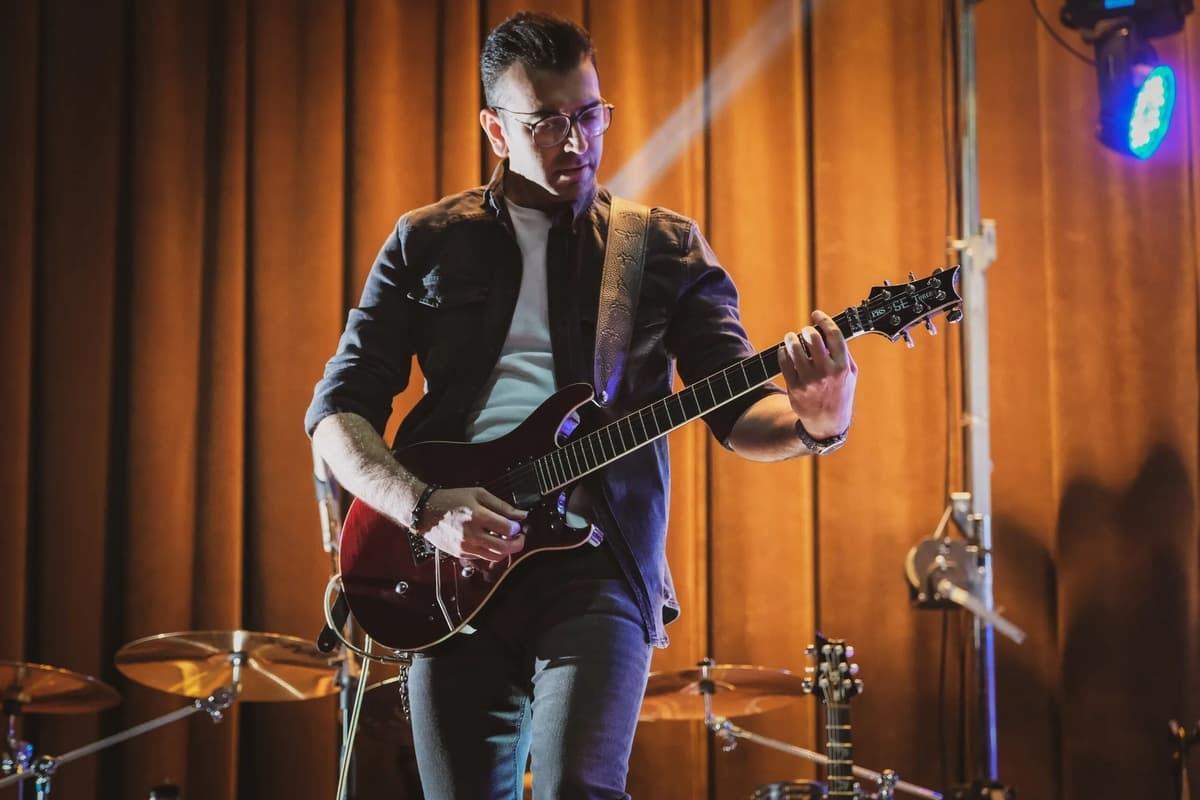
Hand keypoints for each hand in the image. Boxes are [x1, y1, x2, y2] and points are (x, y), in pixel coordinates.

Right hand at [416, 486, 527, 562]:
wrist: (426, 512)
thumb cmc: (451, 500)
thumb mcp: (478, 494)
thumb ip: (502, 506)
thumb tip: (521, 515)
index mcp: (477, 516)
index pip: (507, 529)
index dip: (517, 528)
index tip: (518, 524)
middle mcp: (471, 534)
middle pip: (504, 548)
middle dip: (518, 543)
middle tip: (519, 536)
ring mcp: (466, 547)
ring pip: (495, 556)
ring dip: (505, 549)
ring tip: (505, 538)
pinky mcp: (461, 554)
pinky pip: (483, 557)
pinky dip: (490, 551)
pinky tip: (489, 540)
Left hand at [778, 310, 857, 438]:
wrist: (827, 423)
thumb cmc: (840, 393)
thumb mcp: (850, 373)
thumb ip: (843, 352)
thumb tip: (829, 329)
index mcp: (842, 367)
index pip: (833, 335)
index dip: (823, 320)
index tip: (816, 314)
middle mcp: (826, 372)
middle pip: (812, 339)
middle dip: (807, 330)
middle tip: (805, 331)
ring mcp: (809, 380)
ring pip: (794, 349)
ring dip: (791, 339)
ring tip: (792, 338)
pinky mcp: (794, 387)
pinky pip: (784, 362)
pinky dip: (783, 352)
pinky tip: (786, 351)